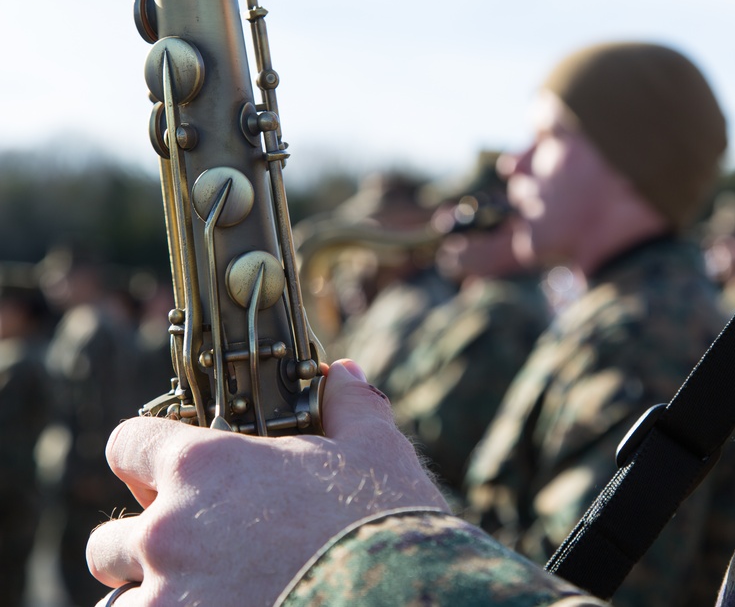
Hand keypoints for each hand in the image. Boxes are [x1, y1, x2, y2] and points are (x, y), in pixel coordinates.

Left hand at [87, 359, 449, 605]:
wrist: (399, 600)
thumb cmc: (382, 523)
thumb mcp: (376, 451)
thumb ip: (350, 406)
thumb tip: (344, 374)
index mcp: (206, 467)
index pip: (127, 445)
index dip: (145, 457)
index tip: (167, 474)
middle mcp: (169, 530)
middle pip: (110, 541)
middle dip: (146, 547)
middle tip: (198, 554)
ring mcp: (167, 596)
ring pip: (123, 600)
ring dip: (156, 597)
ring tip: (209, 594)